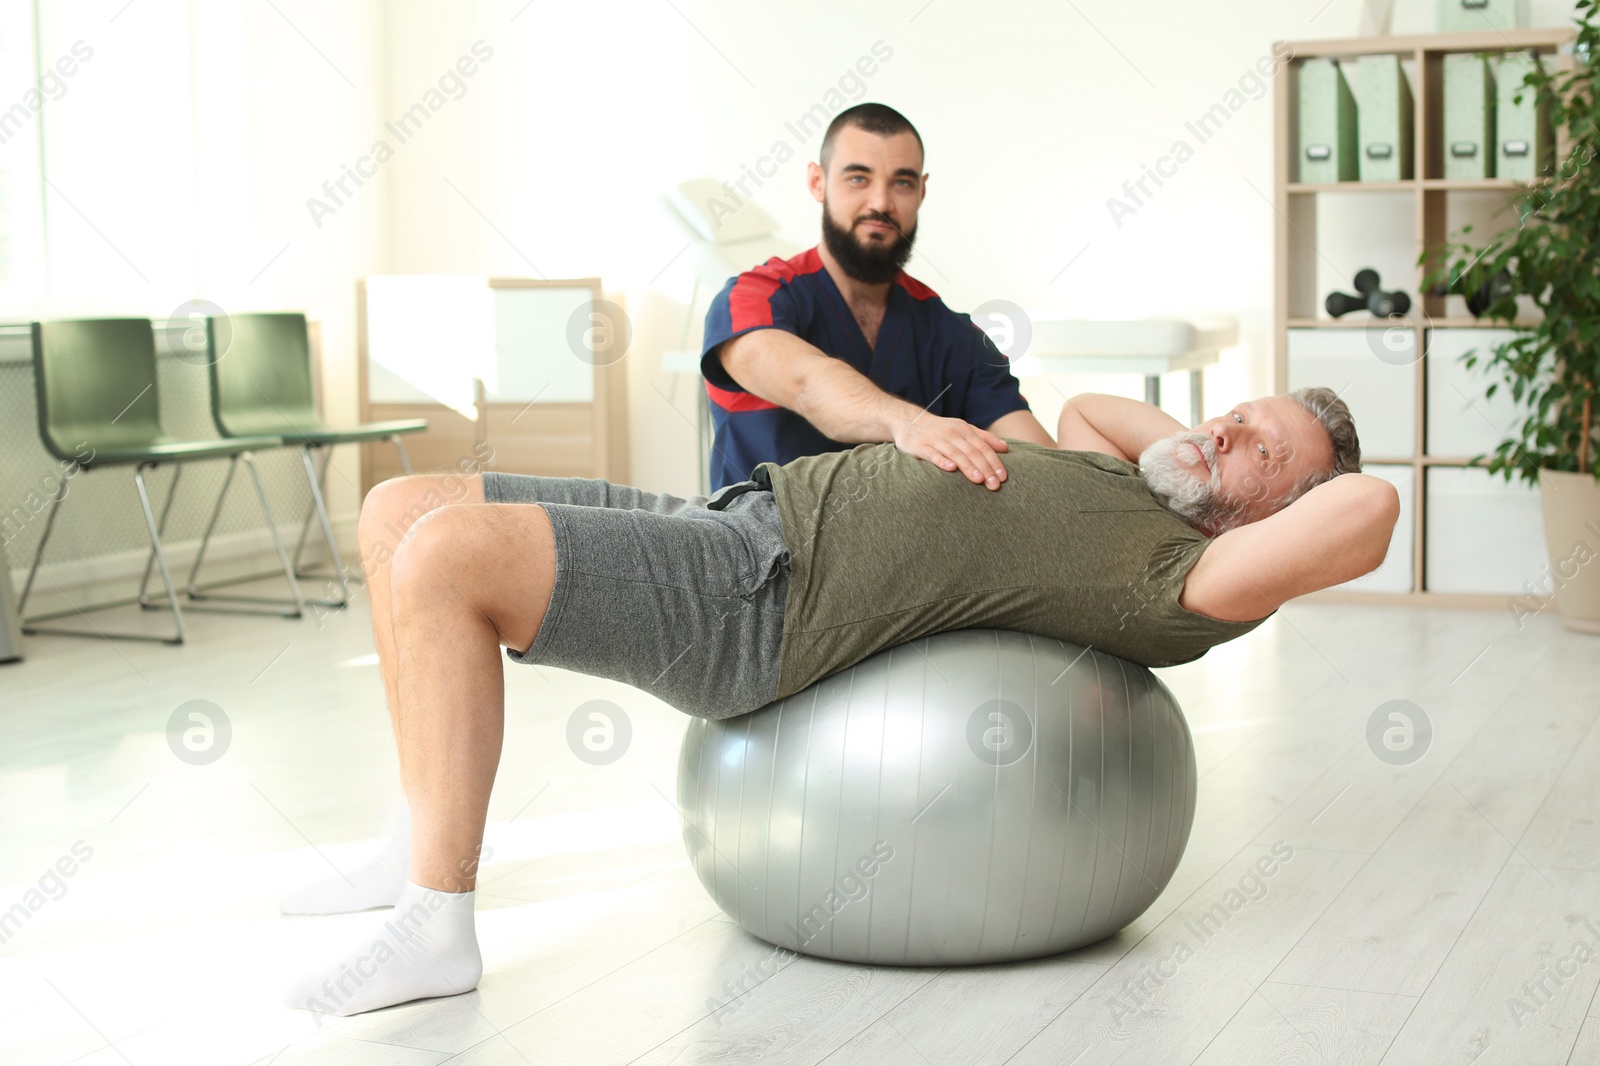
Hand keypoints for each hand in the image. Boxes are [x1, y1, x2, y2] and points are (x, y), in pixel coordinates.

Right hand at [893, 414, 1010, 488]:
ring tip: (979, 480)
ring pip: (955, 453)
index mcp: (964, 429)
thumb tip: (1006, 448)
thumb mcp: (963, 429)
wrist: (909, 421)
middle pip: (972, 451)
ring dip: (968, 467)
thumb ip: (984, 438)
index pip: (983, 447)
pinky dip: (942, 461)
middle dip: (985, 468)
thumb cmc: (940, 429)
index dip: (994, 462)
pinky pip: (932, 454)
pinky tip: (951, 469)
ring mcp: (935, 439)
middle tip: (994, 485)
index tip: (1003, 477)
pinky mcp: (920, 446)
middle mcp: (952, 433)